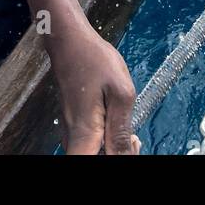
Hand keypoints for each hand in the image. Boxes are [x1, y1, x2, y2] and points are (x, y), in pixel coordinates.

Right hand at [48, 26, 139, 154]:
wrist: (70, 39)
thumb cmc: (94, 59)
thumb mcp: (120, 92)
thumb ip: (121, 129)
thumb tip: (125, 156)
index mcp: (84, 135)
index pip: (91, 165)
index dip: (114, 161)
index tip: (129, 149)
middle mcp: (72, 138)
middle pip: (92, 161)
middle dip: (116, 155)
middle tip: (134, 140)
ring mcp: (70, 131)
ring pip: (90, 154)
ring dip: (111, 149)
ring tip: (129, 133)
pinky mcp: (72, 124)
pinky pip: (88, 145)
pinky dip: (104, 141)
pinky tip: (115, 123)